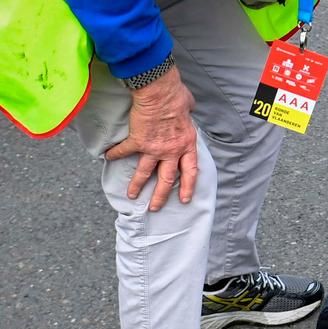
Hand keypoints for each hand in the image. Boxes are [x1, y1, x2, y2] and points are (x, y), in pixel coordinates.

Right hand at [104, 63, 198, 210]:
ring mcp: (155, 148)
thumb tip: (188, 107)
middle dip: (160, 196)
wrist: (159, 92)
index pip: (190, 172)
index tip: (184, 199)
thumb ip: (188, 115)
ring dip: (137, 185)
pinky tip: (107, 157)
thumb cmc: (176, 97)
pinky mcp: (138, 141)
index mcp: (187, 145)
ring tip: (131, 195)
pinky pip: (125, 150)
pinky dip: (115, 154)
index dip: (188, 187)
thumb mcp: (190, 109)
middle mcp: (172, 151)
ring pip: (145, 172)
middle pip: (167, 179)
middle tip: (154, 207)